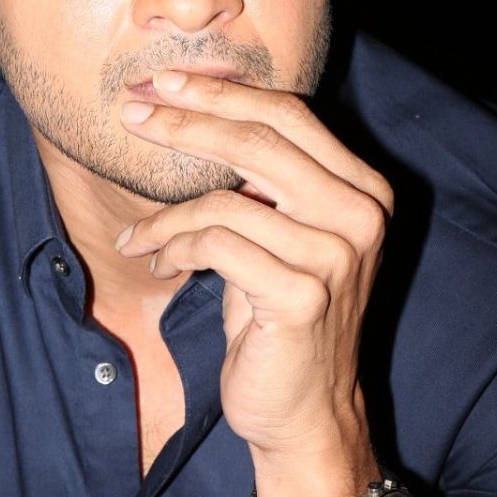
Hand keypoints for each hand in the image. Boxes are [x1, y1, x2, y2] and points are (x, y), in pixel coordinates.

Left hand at [116, 69, 391, 496]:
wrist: (307, 413)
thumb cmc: (280, 323)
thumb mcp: (282, 240)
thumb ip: (264, 184)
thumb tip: (193, 117)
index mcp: (364, 191)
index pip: (290, 115)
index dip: (222, 94)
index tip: (164, 83)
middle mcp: (361, 216)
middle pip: (259, 140)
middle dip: (184, 122)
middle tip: (132, 115)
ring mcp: (335, 257)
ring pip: (225, 200)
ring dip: (166, 216)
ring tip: (140, 238)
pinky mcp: (299, 296)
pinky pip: (215, 245)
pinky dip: (174, 248)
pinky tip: (159, 265)